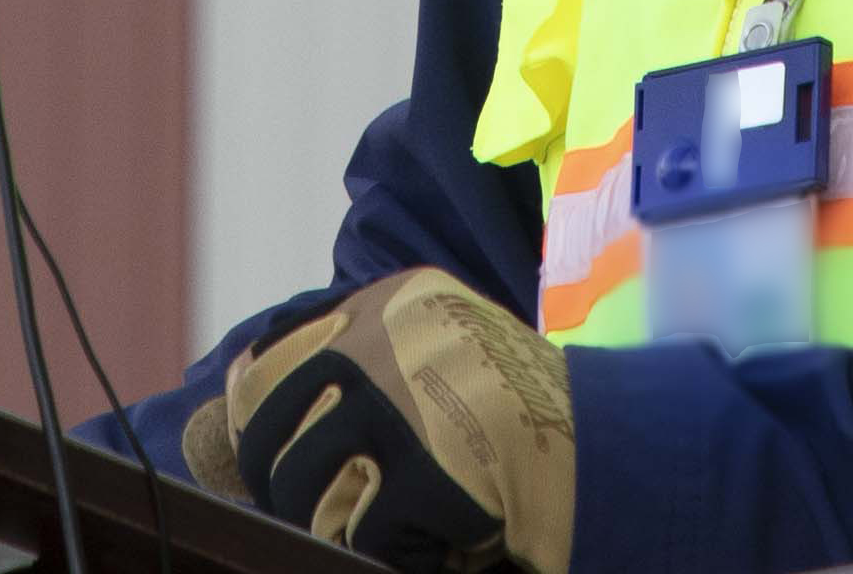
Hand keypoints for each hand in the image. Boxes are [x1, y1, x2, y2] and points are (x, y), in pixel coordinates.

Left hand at [179, 268, 573, 573]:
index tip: (266, 452)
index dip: (254, 419)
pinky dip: (394, 548)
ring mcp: (392, 408)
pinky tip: (430, 536)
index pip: (265, 363)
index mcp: (380, 305)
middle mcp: (374, 344)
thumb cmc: (517, 396)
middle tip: (327, 507)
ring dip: (340, 522)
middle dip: (287, 484)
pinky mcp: (417, 473)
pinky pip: (365, 535)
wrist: (600, 437)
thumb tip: (253, 381)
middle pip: (272, 437)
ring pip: (305, 493)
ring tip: (391, 520)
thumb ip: (365, 339)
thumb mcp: (438, 331)